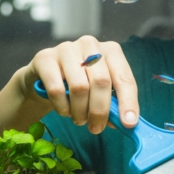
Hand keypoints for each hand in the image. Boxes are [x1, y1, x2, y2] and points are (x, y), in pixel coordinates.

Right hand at [17, 36, 139, 133]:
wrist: (44, 77)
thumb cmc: (79, 84)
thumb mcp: (99, 91)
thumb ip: (113, 104)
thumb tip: (125, 122)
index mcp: (111, 51)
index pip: (124, 78)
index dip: (128, 102)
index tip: (128, 123)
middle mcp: (90, 44)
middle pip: (101, 82)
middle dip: (100, 111)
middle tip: (95, 128)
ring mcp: (66, 48)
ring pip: (79, 87)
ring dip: (79, 111)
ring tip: (79, 119)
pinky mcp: (44, 57)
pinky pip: (56, 89)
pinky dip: (62, 107)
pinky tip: (64, 110)